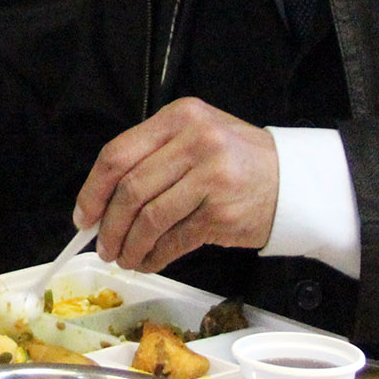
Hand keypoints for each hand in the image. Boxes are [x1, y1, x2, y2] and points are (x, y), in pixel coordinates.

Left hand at [72, 97, 279, 272]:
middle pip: (130, 189)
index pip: (118, 154)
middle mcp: (195, 142)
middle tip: (102, 245)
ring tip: (124, 257)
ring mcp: (211, 178)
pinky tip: (148, 260)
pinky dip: (155, 255)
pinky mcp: (223, 213)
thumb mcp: (195, 136)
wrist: (295, 181)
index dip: (92, 190)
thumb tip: (100, 201)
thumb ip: (151, 157)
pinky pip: (175, 240)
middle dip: (109, 225)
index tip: (83, 216)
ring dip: (130, 245)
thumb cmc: (236, 160)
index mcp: (179, 117)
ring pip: (150, 218)